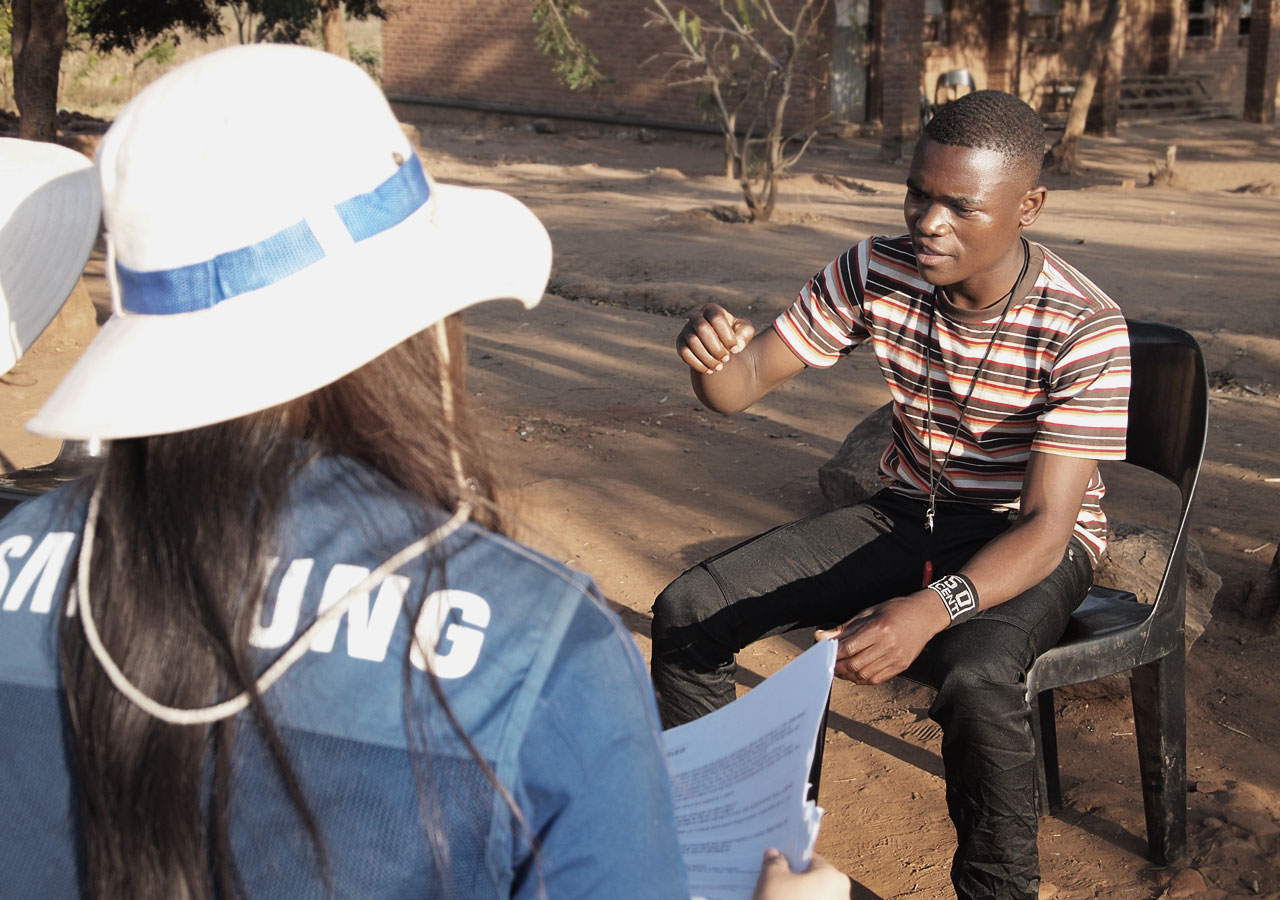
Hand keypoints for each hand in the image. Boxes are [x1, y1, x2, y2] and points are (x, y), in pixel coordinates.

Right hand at [677, 302, 754, 374]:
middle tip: (726, 359)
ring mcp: (686, 329)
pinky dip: (697, 364)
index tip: (735, 349)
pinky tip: (709, 370)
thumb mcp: (744, 331)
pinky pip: (684, 353)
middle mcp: (697, 316)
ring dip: (707, 358)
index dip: (727, 335)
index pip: (717, 318)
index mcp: (712, 309)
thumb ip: (745, 333)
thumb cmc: (733, 335)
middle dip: (716, 348)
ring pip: (693, 342)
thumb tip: (736, 344)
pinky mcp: (680, 342)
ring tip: (719, 367)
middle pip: (703, 329)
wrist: (719, 345)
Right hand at [752, 849, 850, 899]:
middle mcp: (842, 895)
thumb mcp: (772, 879)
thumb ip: (774, 862)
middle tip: (772, 883)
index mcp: (833, 877)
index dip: (790, 860)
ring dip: (797, 898)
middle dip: (794, 882)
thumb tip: (775, 855)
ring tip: (774, 899)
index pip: (809, 859)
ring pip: (813, 898)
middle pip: (813, 881)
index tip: (775, 864)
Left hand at [815, 591, 949, 684]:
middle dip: (838, 666)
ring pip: (865, 675)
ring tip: (841, 668)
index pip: (849, 647)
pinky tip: (856, 673)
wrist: (925, 615)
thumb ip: (845, 628)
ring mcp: (896, 658)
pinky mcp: (902, 666)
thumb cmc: (896, 610)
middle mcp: (889, 645)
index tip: (824, 652)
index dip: (834, 652)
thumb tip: (822, 637)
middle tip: (830, 663)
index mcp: (880, 628)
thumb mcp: (868, 613)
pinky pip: (877, 679)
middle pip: (856, 664)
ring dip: (848, 675)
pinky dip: (862, 679)